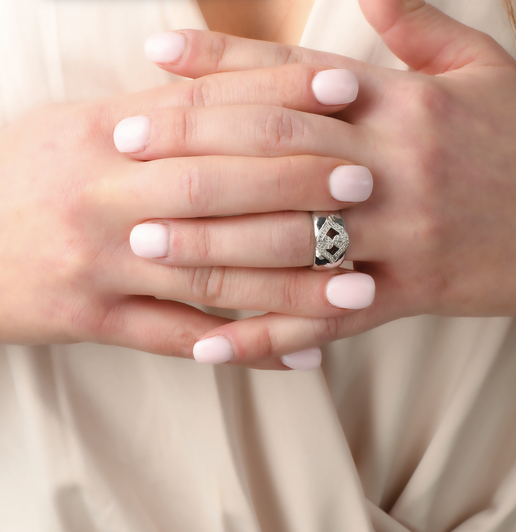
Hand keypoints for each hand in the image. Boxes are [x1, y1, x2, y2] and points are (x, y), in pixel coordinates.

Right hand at [0, 76, 372, 368]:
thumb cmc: (30, 174)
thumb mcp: (82, 126)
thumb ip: (156, 110)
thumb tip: (231, 82)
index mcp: (105, 134)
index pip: (209, 106)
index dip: (280, 92)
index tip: (346, 91)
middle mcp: (105, 195)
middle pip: (216, 186)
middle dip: (295, 182)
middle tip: (364, 183)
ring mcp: (100, 263)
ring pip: (211, 273)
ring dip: (290, 284)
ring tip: (358, 289)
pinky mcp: (93, 319)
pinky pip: (180, 340)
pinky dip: (245, 351)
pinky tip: (303, 357)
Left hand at [131, 0, 515, 367]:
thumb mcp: (482, 70)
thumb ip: (420, 24)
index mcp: (401, 107)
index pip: (291, 80)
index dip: (220, 65)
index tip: (155, 56)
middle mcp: (390, 170)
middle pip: (272, 157)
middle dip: (194, 155)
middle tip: (123, 157)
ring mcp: (394, 239)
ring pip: (287, 243)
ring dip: (210, 246)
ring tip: (143, 245)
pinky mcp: (404, 296)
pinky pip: (321, 319)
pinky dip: (264, 336)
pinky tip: (210, 346)